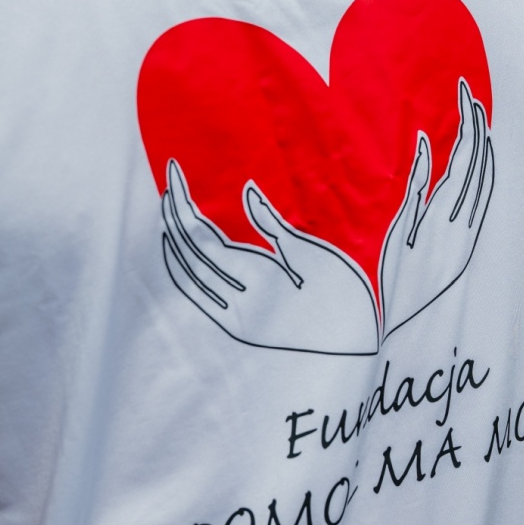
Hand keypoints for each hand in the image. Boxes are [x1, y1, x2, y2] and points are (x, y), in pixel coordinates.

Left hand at [162, 159, 379, 353]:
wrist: (354, 351)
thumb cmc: (345, 297)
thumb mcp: (314, 256)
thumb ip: (274, 225)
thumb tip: (246, 191)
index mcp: (258, 278)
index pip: (204, 238)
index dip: (183, 207)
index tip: (174, 173)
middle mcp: (238, 302)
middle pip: (190, 256)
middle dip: (174, 218)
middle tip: (169, 184)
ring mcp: (236, 319)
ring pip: (189, 277)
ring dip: (174, 244)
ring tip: (169, 211)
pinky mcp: (239, 329)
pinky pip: (199, 297)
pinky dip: (183, 273)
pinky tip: (180, 255)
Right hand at [379, 79, 495, 337]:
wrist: (408, 327)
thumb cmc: (392, 281)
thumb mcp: (396, 232)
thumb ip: (414, 187)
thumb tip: (428, 144)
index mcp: (442, 216)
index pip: (463, 158)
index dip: (467, 124)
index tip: (464, 93)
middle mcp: (464, 223)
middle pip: (479, 165)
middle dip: (477, 127)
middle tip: (470, 95)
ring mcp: (471, 234)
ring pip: (487, 180)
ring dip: (484, 148)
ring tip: (478, 118)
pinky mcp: (470, 244)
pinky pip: (486, 198)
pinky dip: (485, 172)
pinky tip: (481, 160)